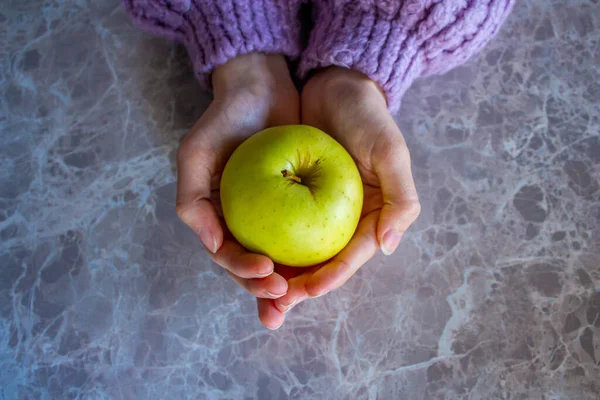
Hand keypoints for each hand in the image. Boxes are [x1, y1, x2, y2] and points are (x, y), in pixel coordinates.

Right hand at [175, 54, 298, 328]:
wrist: (261, 87)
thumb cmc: (225, 120)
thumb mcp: (196, 153)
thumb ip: (192, 199)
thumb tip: (212, 246)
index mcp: (218, 217)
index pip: (228, 256)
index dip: (243, 271)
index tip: (266, 272)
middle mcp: (245, 221)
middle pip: (254, 266)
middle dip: (266, 289)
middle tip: (284, 295)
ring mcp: (273, 214)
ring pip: (282, 258)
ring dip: (290, 283)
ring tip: (304, 295)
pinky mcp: (300, 202)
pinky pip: (307, 233)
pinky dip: (313, 254)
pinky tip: (327, 266)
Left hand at [272, 67, 420, 314]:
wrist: (335, 84)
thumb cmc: (367, 117)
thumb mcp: (391, 151)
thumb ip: (400, 199)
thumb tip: (388, 247)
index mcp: (370, 216)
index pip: (350, 256)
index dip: (329, 278)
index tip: (305, 291)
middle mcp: (342, 219)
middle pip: (320, 264)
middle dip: (298, 291)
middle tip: (273, 310)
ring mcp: (315, 210)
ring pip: (296, 254)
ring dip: (278, 280)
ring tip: (259, 301)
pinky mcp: (290, 196)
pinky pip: (276, 228)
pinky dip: (264, 247)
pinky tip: (246, 262)